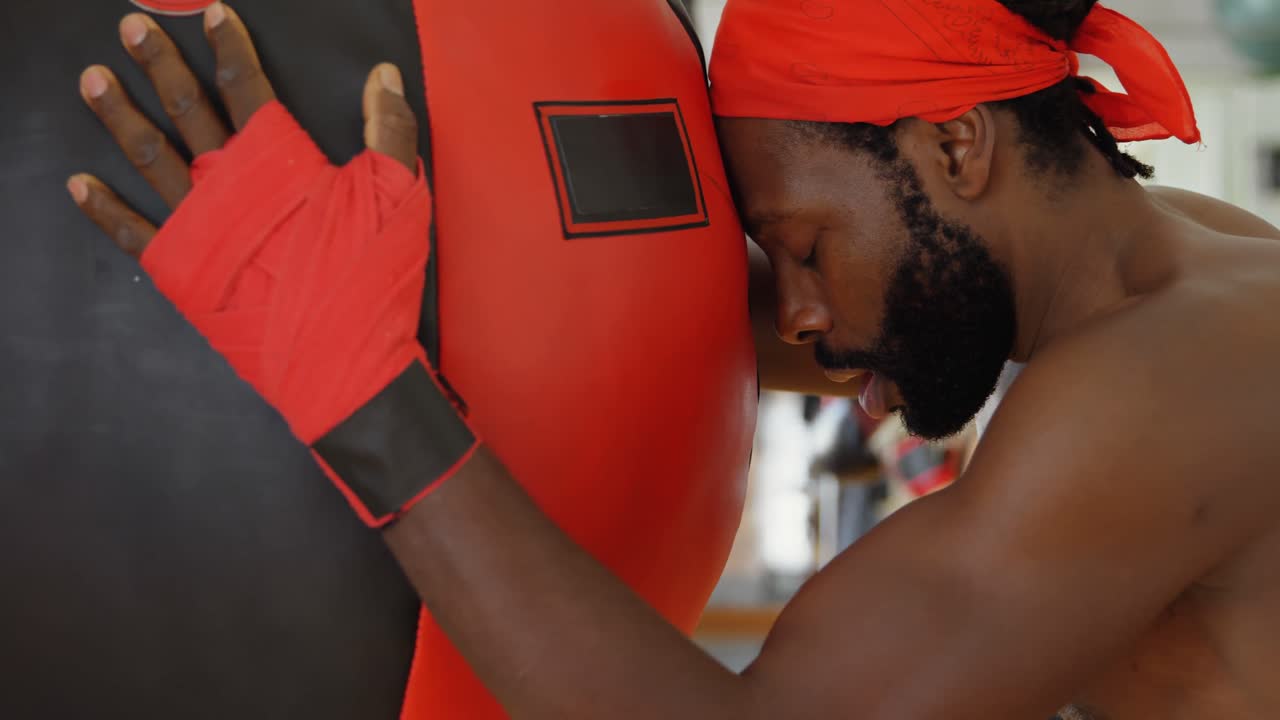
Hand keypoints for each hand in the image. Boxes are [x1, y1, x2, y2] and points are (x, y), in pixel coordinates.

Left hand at [67, 2, 418, 253]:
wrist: (340, 359)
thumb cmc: (370, 278)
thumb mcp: (397, 196)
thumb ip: (390, 130)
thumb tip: (383, 75)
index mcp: (278, 163)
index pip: (247, 87)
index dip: (228, 46)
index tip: (210, 13)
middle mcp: (227, 186)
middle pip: (187, 110)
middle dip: (159, 65)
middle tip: (128, 28)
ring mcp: (199, 227)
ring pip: (150, 157)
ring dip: (119, 117)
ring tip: (92, 80)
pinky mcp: (184, 270)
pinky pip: (133, 233)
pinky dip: (104, 209)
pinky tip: (79, 184)